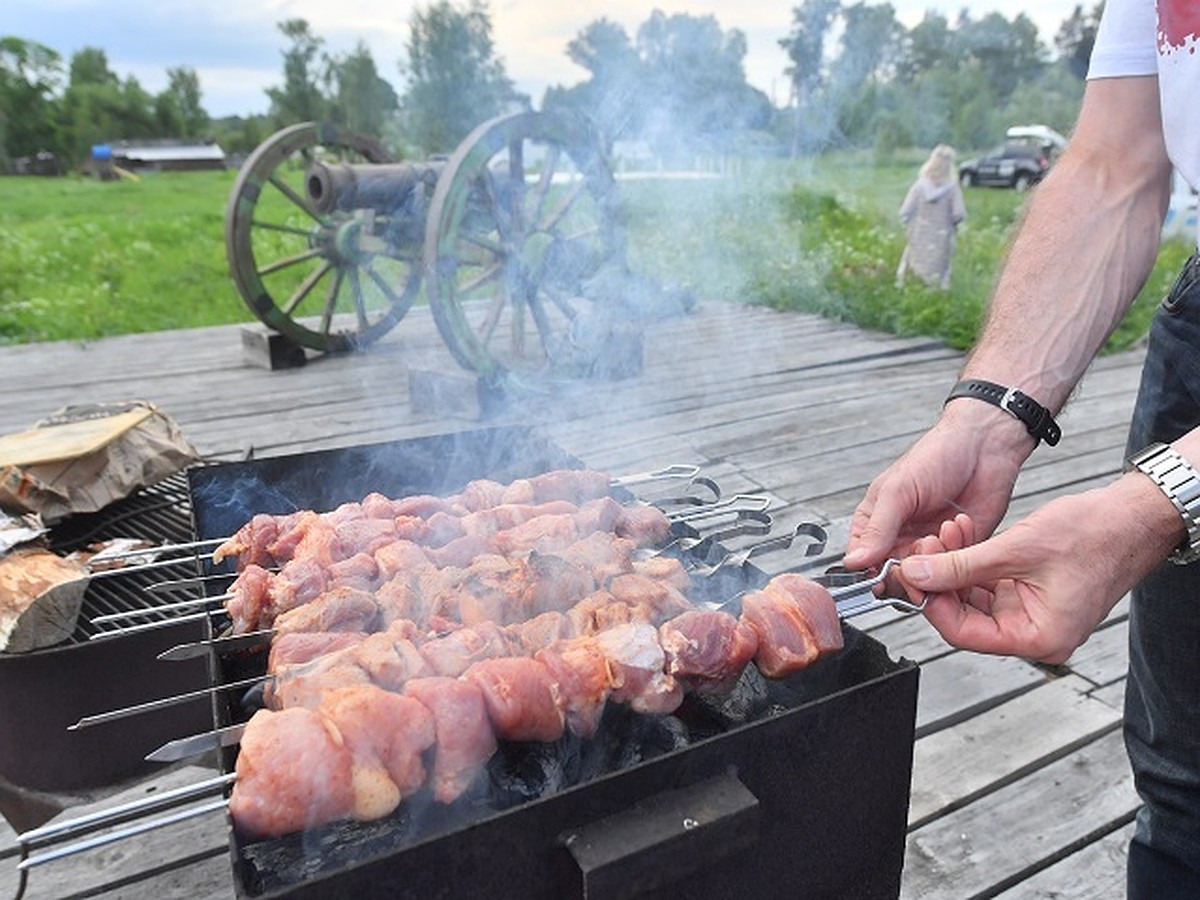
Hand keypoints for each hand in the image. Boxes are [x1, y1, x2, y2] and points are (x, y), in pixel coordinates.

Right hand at [844, 405, 1030, 570]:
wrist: (985, 445)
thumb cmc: (936, 456)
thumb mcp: (898, 492)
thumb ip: (877, 530)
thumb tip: (853, 561)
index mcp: (876, 522)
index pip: (865, 562)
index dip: (874, 572)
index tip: (888, 572)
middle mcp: (901, 537)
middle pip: (895, 576)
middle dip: (910, 569)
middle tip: (923, 549)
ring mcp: (930, 545)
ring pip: (926, 577)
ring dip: (936, 558)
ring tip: (944, 529)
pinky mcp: (960, 549)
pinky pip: (955, 570)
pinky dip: (958, 552)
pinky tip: (960, 524)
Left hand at [898, 481, 1167, 663]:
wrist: (1131, 516)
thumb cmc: (1093, 535)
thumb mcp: (1016, 549)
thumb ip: (961, 565)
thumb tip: (917, 574)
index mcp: (1038, 638)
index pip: (963, 633)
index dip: (933, 603)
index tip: (914, 574)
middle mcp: (1035, 633)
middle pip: (965, 616)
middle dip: (941, 578)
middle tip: (925, 546)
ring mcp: (1032, 614)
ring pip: (973, 597)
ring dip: (954, 564)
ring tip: (946, 532)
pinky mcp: (1030, 594)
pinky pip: (988, 584)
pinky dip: (972, 560)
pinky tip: (962, 534)